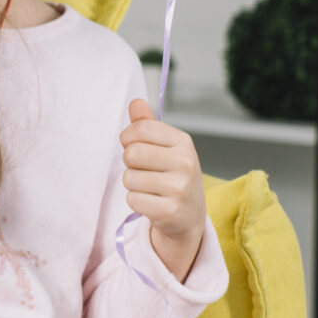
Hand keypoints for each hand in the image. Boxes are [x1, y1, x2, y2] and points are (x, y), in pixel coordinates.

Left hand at [124, 98, 207, 279]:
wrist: (189, 215)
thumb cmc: (172, 175)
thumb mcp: (164, 147)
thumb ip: (147, 125)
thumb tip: (135, 102)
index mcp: (183, 142)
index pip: (139, 129)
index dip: (128, 138)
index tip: (135, 146)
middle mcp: (186, 163)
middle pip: (131, 154)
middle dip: (130, 164)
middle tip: (146, 171)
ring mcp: (181, 188)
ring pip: (129, 178)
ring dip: (133, 184)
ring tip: (152, 188)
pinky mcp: (171, 211)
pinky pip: (133, 199)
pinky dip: (137, 202)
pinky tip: (154, 203)